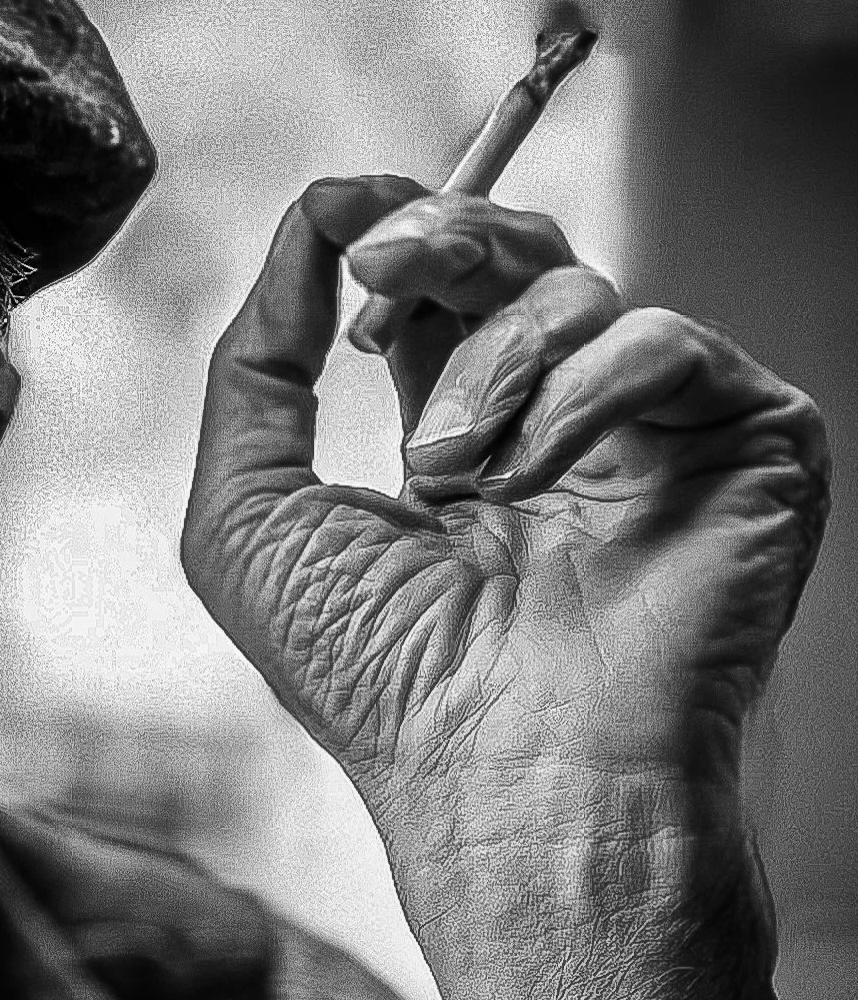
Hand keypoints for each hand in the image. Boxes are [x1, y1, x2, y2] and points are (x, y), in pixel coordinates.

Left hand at [181, 176, 830, 999]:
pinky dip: (579, 392)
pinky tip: (532, 478)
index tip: (343, 224)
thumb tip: (298, 231)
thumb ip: (252, 370)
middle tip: (382, 262)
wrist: (503, 775)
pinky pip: (663, 342)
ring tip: (452, 473)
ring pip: (577, 289)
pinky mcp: (748, 444)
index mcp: (456, 438)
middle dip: (437, 236)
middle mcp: (557, 426)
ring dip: (488, 364)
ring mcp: (656, 434)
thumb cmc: (375, 678)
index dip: (389, 237)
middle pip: (512, 253)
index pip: (433, 292)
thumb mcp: (250, 515)